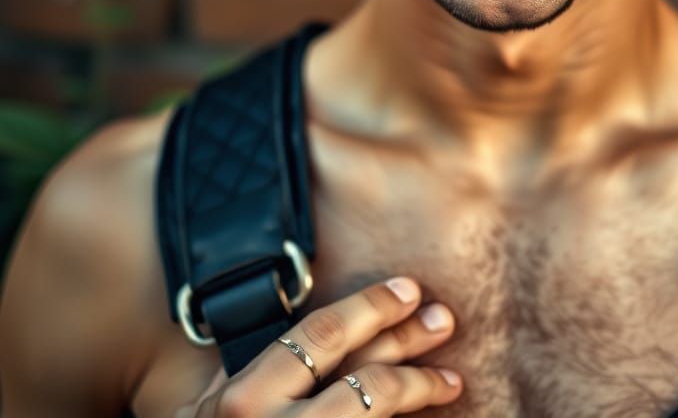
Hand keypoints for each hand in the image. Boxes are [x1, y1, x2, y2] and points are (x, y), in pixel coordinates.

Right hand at [189, 277, 461, 415]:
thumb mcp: (208, 410)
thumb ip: (253, 372)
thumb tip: (314, 331)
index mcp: (244, 401)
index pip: (323, 334)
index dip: (373, 305)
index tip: (409, 289)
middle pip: (365, 377)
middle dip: (410, 342)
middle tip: (444, 319)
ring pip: (377, 410)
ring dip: (421, 389)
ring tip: (451, 379)